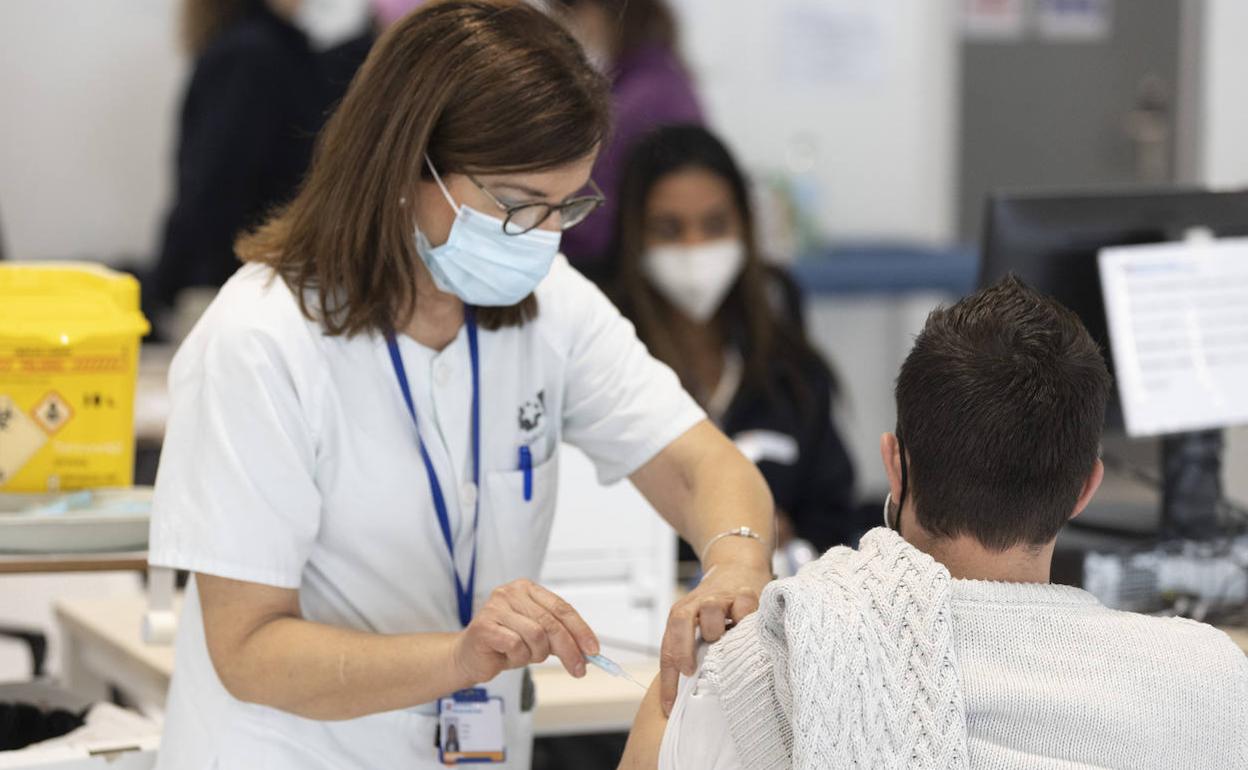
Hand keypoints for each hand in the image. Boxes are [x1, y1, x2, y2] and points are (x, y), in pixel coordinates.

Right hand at [451, 579, 599, 685]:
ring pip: (535, 635)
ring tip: (524, 656)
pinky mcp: (484, 626)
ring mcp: (495, 608)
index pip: (562, 608)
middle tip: (578, 668)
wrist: (469, 656)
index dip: (580, 630)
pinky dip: (518, 657)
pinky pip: (516, 645)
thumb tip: (587, 651)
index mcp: (527, 589)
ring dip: (536, 654)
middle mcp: (510, 593)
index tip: (592, 650)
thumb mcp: (538, 638)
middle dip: (569, 649)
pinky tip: (508, 656)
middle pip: (551, 622)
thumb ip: (560, 638)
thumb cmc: (504, 644)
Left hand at [659, 560, 770, 714]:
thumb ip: (693, 651)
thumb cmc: (718, 608)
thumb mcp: (699, 626)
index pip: (668, 648)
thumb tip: (684, 696)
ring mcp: (721, 597)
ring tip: (725, 643)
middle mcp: (697, 604)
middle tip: (689, 670)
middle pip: (680, 620)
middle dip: (681, 648)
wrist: (737, 567)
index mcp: (681, 615)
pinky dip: (744, 619)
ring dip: (715, 630)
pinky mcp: (745, 593)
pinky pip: (743, 607)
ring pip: (710, 610)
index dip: (667, 680)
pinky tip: (748, 632)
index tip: (670, 706)